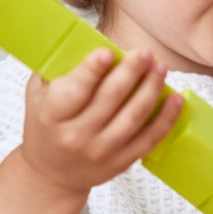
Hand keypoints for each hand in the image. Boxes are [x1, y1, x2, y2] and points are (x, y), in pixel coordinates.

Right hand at [22, 47, 182, 193]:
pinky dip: (166, 118)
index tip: (108, 52)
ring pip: (133, 117)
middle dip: (131, 72)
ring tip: (160, 68)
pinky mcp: (121, 162)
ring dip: (150, 89)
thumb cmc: (45, 127)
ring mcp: (101, 151)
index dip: (92, 71)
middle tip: (144, 53)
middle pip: (110, 100)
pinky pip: (149, 139)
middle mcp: (76, 136)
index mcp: (51, 116)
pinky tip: (175, 99)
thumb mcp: (37, 97)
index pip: (74, 91)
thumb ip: (56, 70)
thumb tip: (86, 39)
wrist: (51, 174)